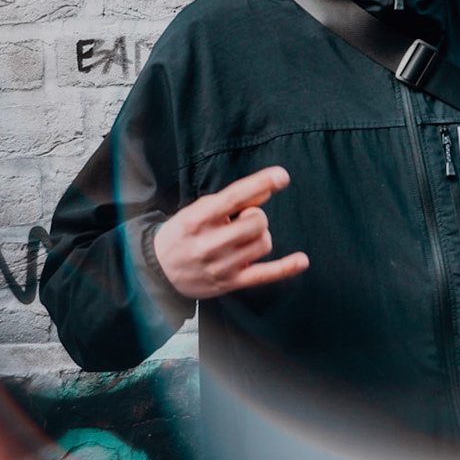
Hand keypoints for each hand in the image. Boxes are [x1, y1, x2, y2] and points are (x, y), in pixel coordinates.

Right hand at [152, 167, 307, 299]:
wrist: (158, 270)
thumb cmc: (184, 233)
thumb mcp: (199, 209)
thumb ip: (232, 200)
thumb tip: (266, 189)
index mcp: (197, 219)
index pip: (234, 197)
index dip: (260, 183)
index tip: (282, 175)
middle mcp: (208, 243)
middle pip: (256, 222)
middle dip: (256, 216)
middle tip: (242, 220)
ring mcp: (220, 266)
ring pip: (263, 243)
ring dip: (260, 237)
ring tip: (242, 239)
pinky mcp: (229, 283)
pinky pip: (264, 275)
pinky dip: (285, 268)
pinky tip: (302, 260)